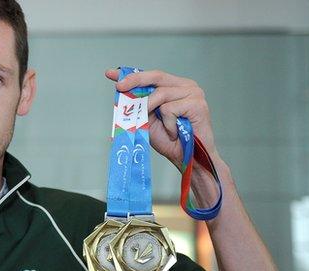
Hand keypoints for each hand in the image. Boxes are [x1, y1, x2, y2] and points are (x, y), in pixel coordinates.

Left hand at [105, 69, 219, 166]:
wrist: (188, 158)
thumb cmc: (170, 140)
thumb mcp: (148, 119)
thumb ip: (139, 104)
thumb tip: (121, 92)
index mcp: (175, 87)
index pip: (151, 76)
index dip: (132, 75)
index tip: (111, 74)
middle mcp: (186, 86)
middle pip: (156, 76)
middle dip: (135, 81)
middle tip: (119, 87)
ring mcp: (194, 93)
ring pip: (160, 94)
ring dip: (153, 112)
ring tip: (162, 128)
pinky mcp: (197, 104)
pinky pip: (169, 109)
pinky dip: (168, 124)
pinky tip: (175, 133)